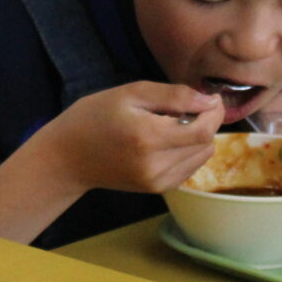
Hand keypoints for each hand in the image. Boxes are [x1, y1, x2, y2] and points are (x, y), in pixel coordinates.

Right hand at [49, 81, 221, 192]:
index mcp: (148, 137)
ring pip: (201, 157)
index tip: (209, 97)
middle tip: (190, 106)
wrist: (68, 156)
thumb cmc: (94, 116)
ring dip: (198, 137)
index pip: (203, 129)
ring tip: (174, 123)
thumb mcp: (130, 93)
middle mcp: (155, 164)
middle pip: (205, 144)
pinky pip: (189, 168)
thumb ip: (173, 95)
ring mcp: (156, 181)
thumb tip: (209, 101)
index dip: (214, 112)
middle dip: (207, 122)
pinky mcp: (156, 188)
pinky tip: (168, 140)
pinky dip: (188, 151)